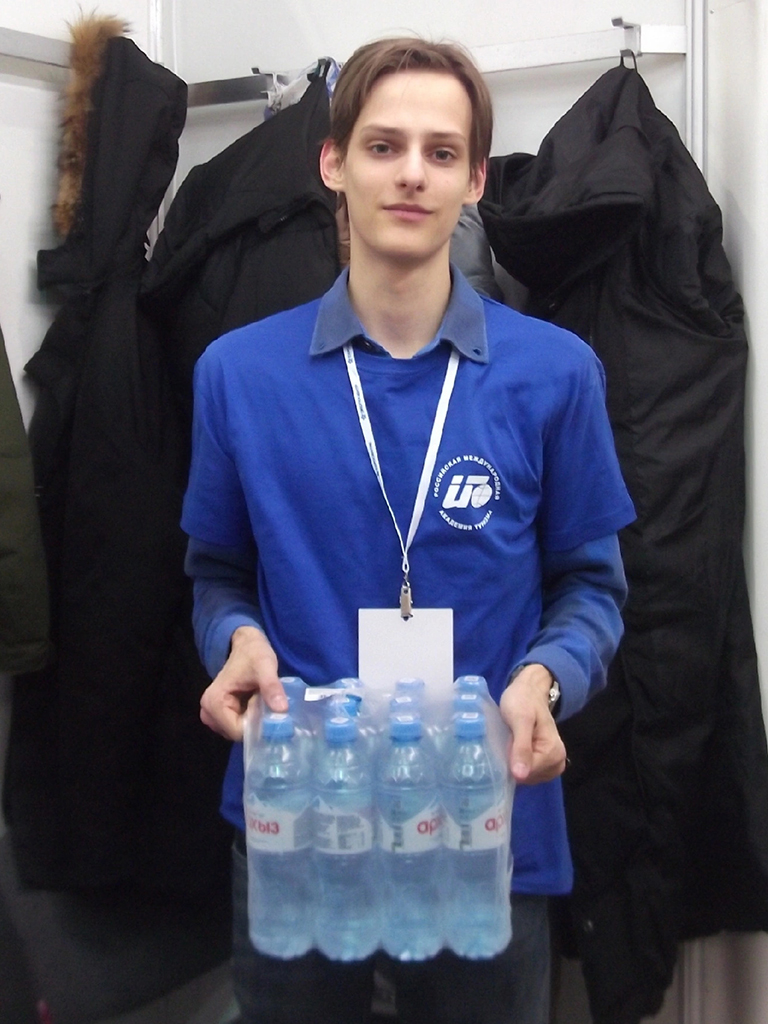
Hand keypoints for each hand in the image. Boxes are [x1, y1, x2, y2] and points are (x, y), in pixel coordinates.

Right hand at [199, 626, 286, 741]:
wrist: (246, 645)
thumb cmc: (254, 654)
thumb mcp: (265, 667)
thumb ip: (271, 687)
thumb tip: (282, 710)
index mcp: (214, 702)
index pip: (237, 731)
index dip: (257, 726)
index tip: (268, 711)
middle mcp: (207, 712)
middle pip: (236, 733)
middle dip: (255, 724)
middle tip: (264, 704)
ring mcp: (211, 715)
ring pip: (237, 732)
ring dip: (252, 722)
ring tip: (259, 702)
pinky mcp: (219, 715)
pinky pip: (236, 727)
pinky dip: (249, 720)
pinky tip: (255, 706)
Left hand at [499, 663, 566, 784]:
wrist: (529, 691)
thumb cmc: (523, 701)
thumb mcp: (520, 720)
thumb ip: (521, 747)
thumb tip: (520, 776)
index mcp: (554, 753)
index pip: (526, 774)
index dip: (511, 762)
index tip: (505, 743)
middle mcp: (557, 763)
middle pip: (527, 778)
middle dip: (512, 763)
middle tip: (507, 740)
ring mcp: (551, 765)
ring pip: (525, 777)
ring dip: (513, 763)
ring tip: (509, 743)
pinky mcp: (542, 764)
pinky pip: (526, 773)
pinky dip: (516, 764)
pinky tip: (512, 749)